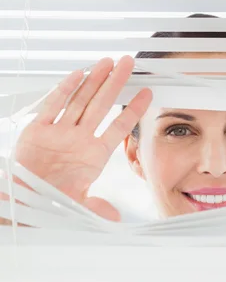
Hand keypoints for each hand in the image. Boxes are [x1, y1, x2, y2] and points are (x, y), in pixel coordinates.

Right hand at [1, 56, 151, 223]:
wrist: (20, 199)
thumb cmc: (48, 201)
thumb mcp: (77, 206)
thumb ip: (96, 208)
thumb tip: (115, 218)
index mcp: (93, 155)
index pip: (119, 127)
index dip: (134, 109)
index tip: (148, 93)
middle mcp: (79, 139)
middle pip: (101, 105)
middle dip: (115, 84)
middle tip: (128, 63)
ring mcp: (60, 132)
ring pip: (80, 101)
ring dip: (94, 81)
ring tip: (108, 63)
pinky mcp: (39, 130)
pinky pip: (53, 106)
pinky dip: (64, 90)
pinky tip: (78, 74)